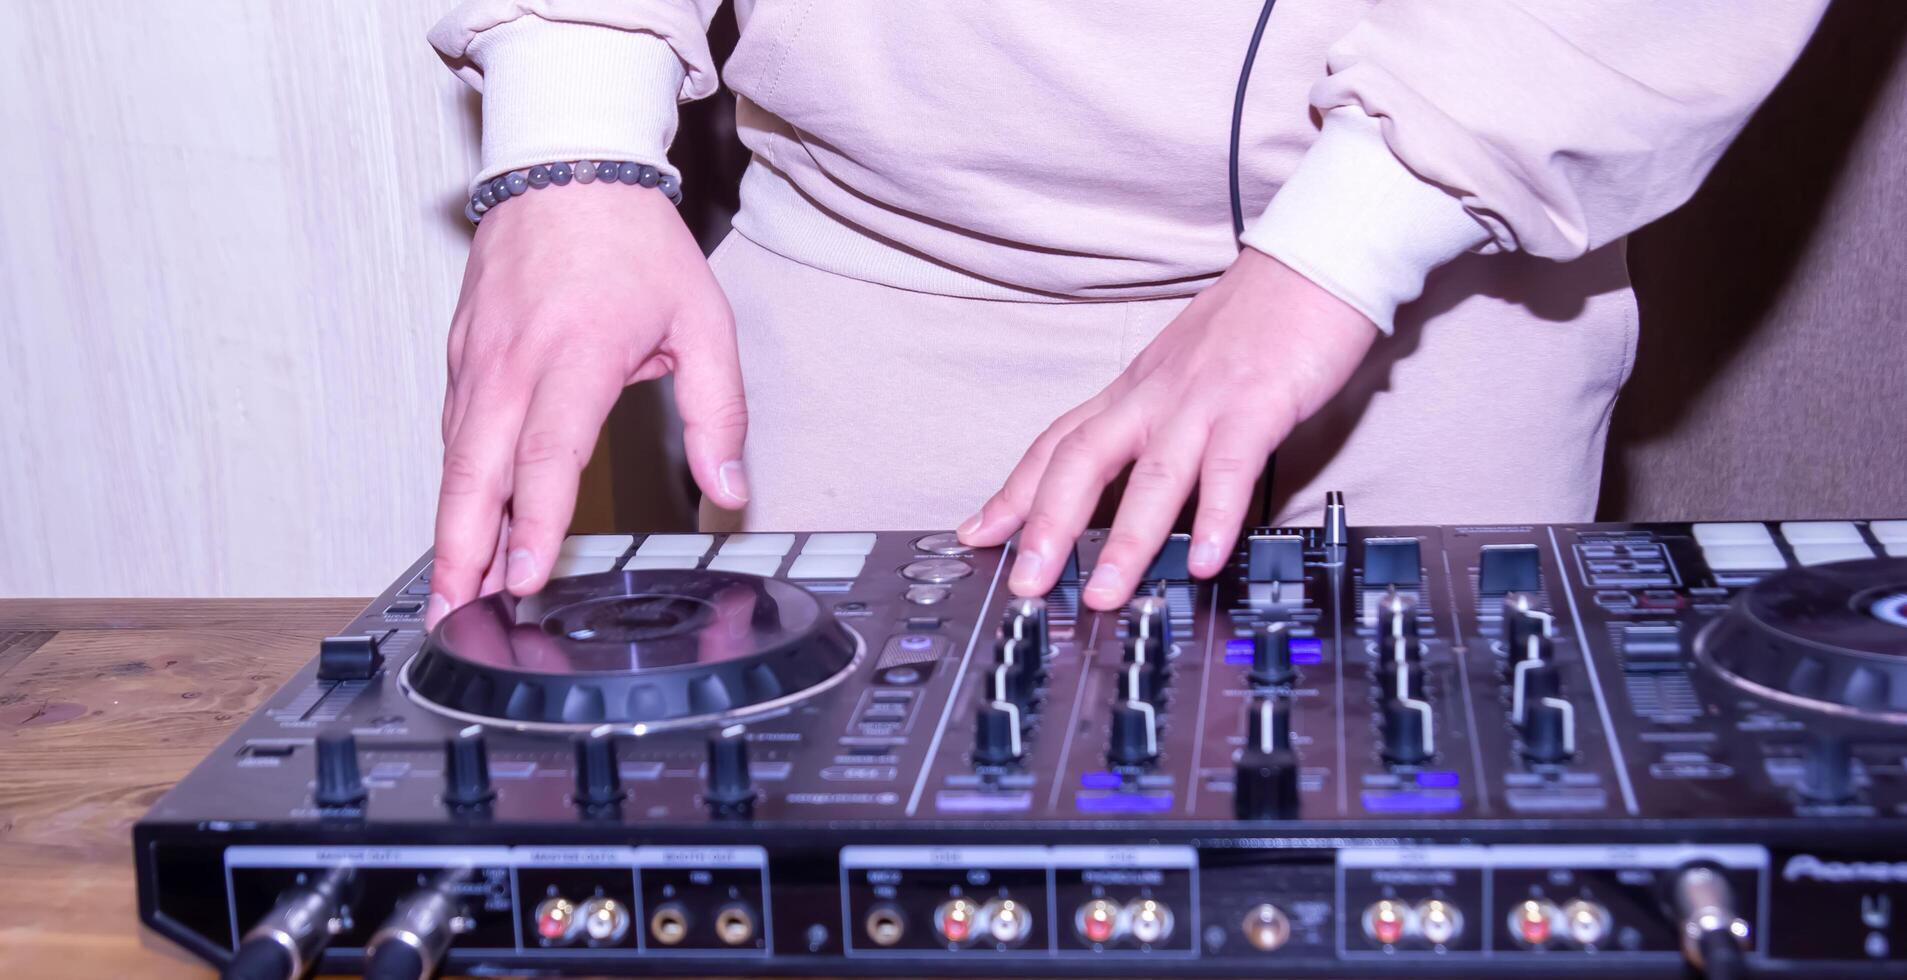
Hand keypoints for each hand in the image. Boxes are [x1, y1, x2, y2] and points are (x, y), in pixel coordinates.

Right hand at [428, 185, 746, 626]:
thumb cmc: (635, 243)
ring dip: (451, 528)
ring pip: (456, 459)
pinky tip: (461, 526)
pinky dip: (453, 485)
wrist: (566, 165)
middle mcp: (515, 361)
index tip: (524, 578)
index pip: (546, 455)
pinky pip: (454, 432)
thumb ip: (719, 412)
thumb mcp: (704, 322)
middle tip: (456, 616)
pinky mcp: (461, 355)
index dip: (532, 524)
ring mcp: (478, 358)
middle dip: (462, 552)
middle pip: (475, 472)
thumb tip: (730, 490)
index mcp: (577, 354)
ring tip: (453, 594)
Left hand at [957, 249, 1376, 609]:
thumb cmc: (1256, 319)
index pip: (1057, 444)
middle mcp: (1155, 397)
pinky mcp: (1258, 404)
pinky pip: (1230, 467)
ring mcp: (1203, 401)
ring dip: (1124, 541)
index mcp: (1134, 391)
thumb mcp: (1184, 370)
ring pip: (1152, 476)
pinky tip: (1202, 559)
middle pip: (1082, 461)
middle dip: (1047, 526)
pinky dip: (1214, 516)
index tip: (977, 535)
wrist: (1313, 263)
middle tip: (1026, 584)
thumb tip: (1133, 478)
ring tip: (1105, 594)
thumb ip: (1153, 421)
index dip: (1015, 493)